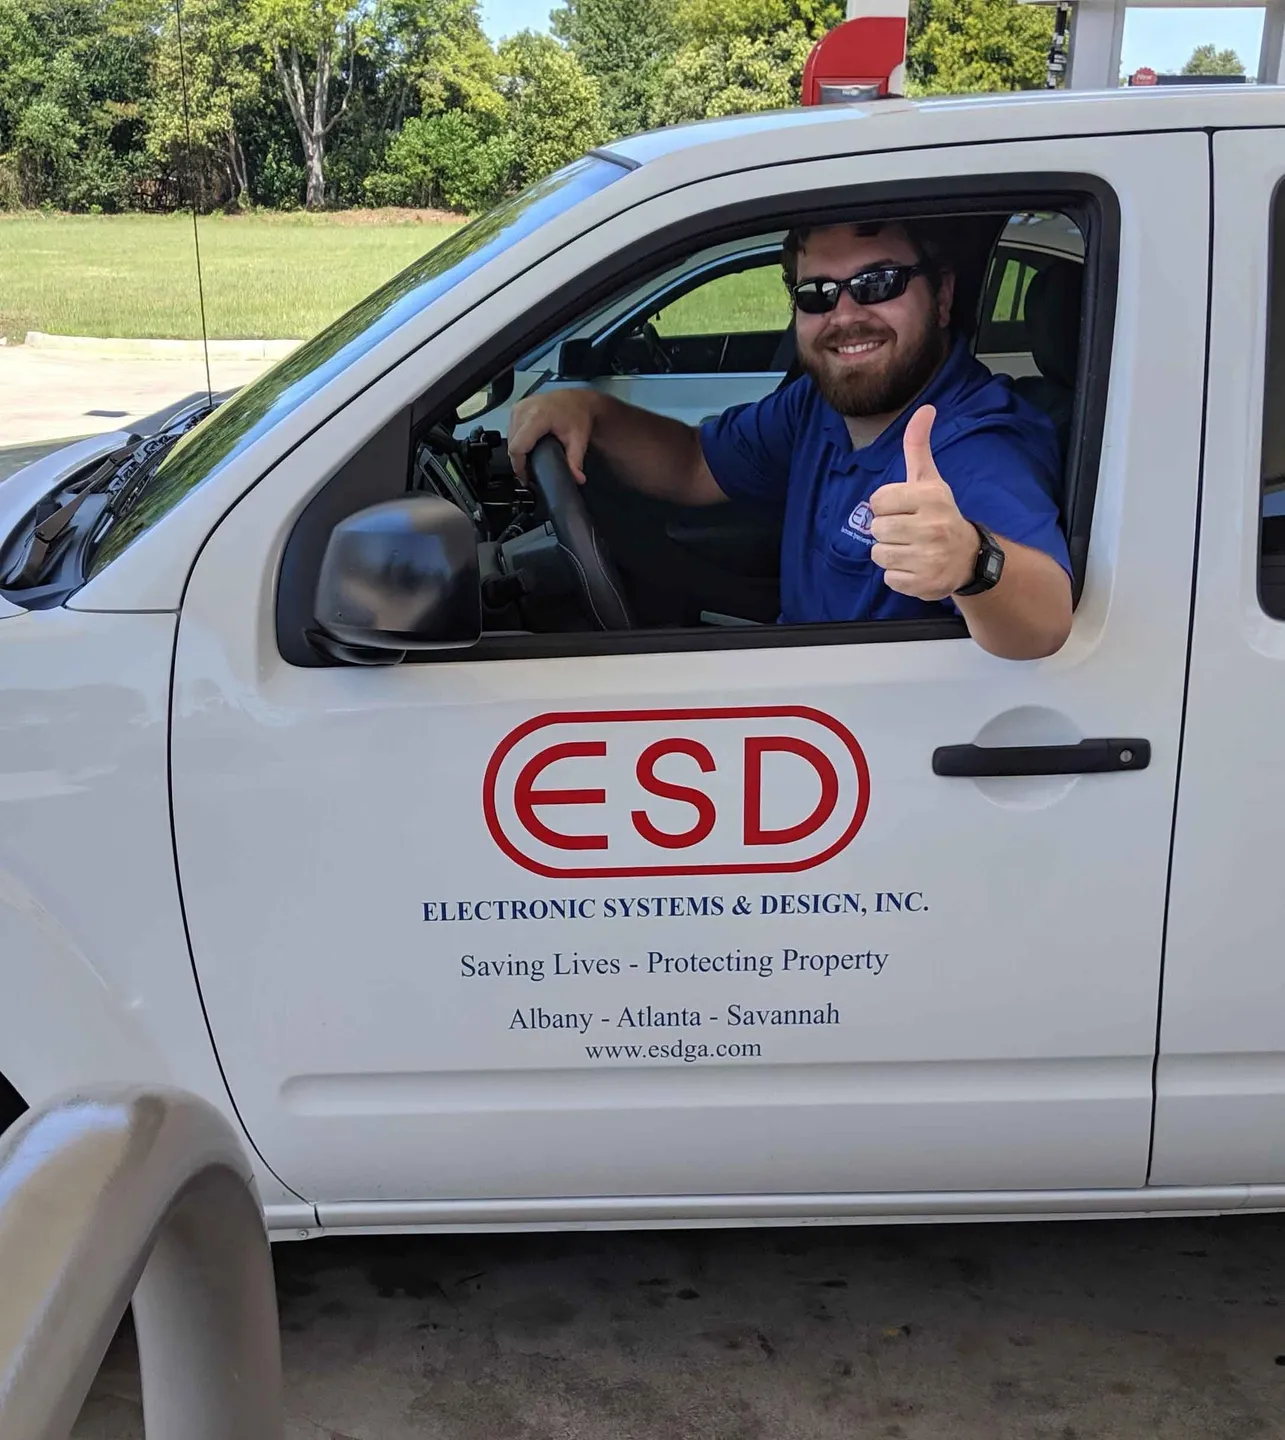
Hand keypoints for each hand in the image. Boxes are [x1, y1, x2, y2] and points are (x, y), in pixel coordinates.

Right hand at [507, 390, 600, 482]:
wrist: (578, 399)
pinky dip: (517, 441)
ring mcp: (519, 407)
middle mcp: (524, 409)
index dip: (519, 466)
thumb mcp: (578, 440)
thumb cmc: (578, 414)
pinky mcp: (517, 408)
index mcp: (537, 416)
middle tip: (529, 473)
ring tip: (528, 461)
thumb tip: (577, 478)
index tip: (525, 477)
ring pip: (509, 438)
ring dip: (517, 451)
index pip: (517, 446)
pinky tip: (527, 447)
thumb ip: (575, 461)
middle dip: (519, 461)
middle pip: (512, 444)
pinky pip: (511, 429)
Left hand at [868, 405, 981, 600]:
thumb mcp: (931, 479)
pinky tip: (916, 566)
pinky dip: (897, 575)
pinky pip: (888, 578)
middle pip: (876, 528)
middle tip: (908, 531)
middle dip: (887, 530)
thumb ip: (918, 446)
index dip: (886, 506)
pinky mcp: (924, 584)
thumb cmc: (940, 514)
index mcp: (930, 497)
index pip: (877, 501)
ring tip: (912, 549)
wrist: (969, 557)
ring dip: (890, 553)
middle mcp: (932, 527)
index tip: (904, 509)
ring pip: (879, 554)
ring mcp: (928, 558)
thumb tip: (925, 408)